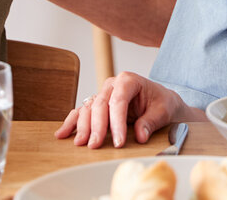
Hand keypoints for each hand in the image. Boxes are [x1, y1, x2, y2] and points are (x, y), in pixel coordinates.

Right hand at [54, 71, 189, 148]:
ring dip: (83, 127)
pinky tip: (63, 134)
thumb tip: (140, 135)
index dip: (116, 123)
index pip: (118, 101)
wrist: (161, 100)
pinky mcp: (98, 105)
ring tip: (80, 143)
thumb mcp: (163, 110)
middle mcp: (112, 85)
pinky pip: (82, 112)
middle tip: (95, 145)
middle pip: (100, 105)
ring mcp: (103, 94)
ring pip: (88, 109)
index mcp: (128, 80)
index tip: (118, 142)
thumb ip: (151, 121)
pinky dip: (72, 122)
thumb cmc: (162, 102)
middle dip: (97, 127)